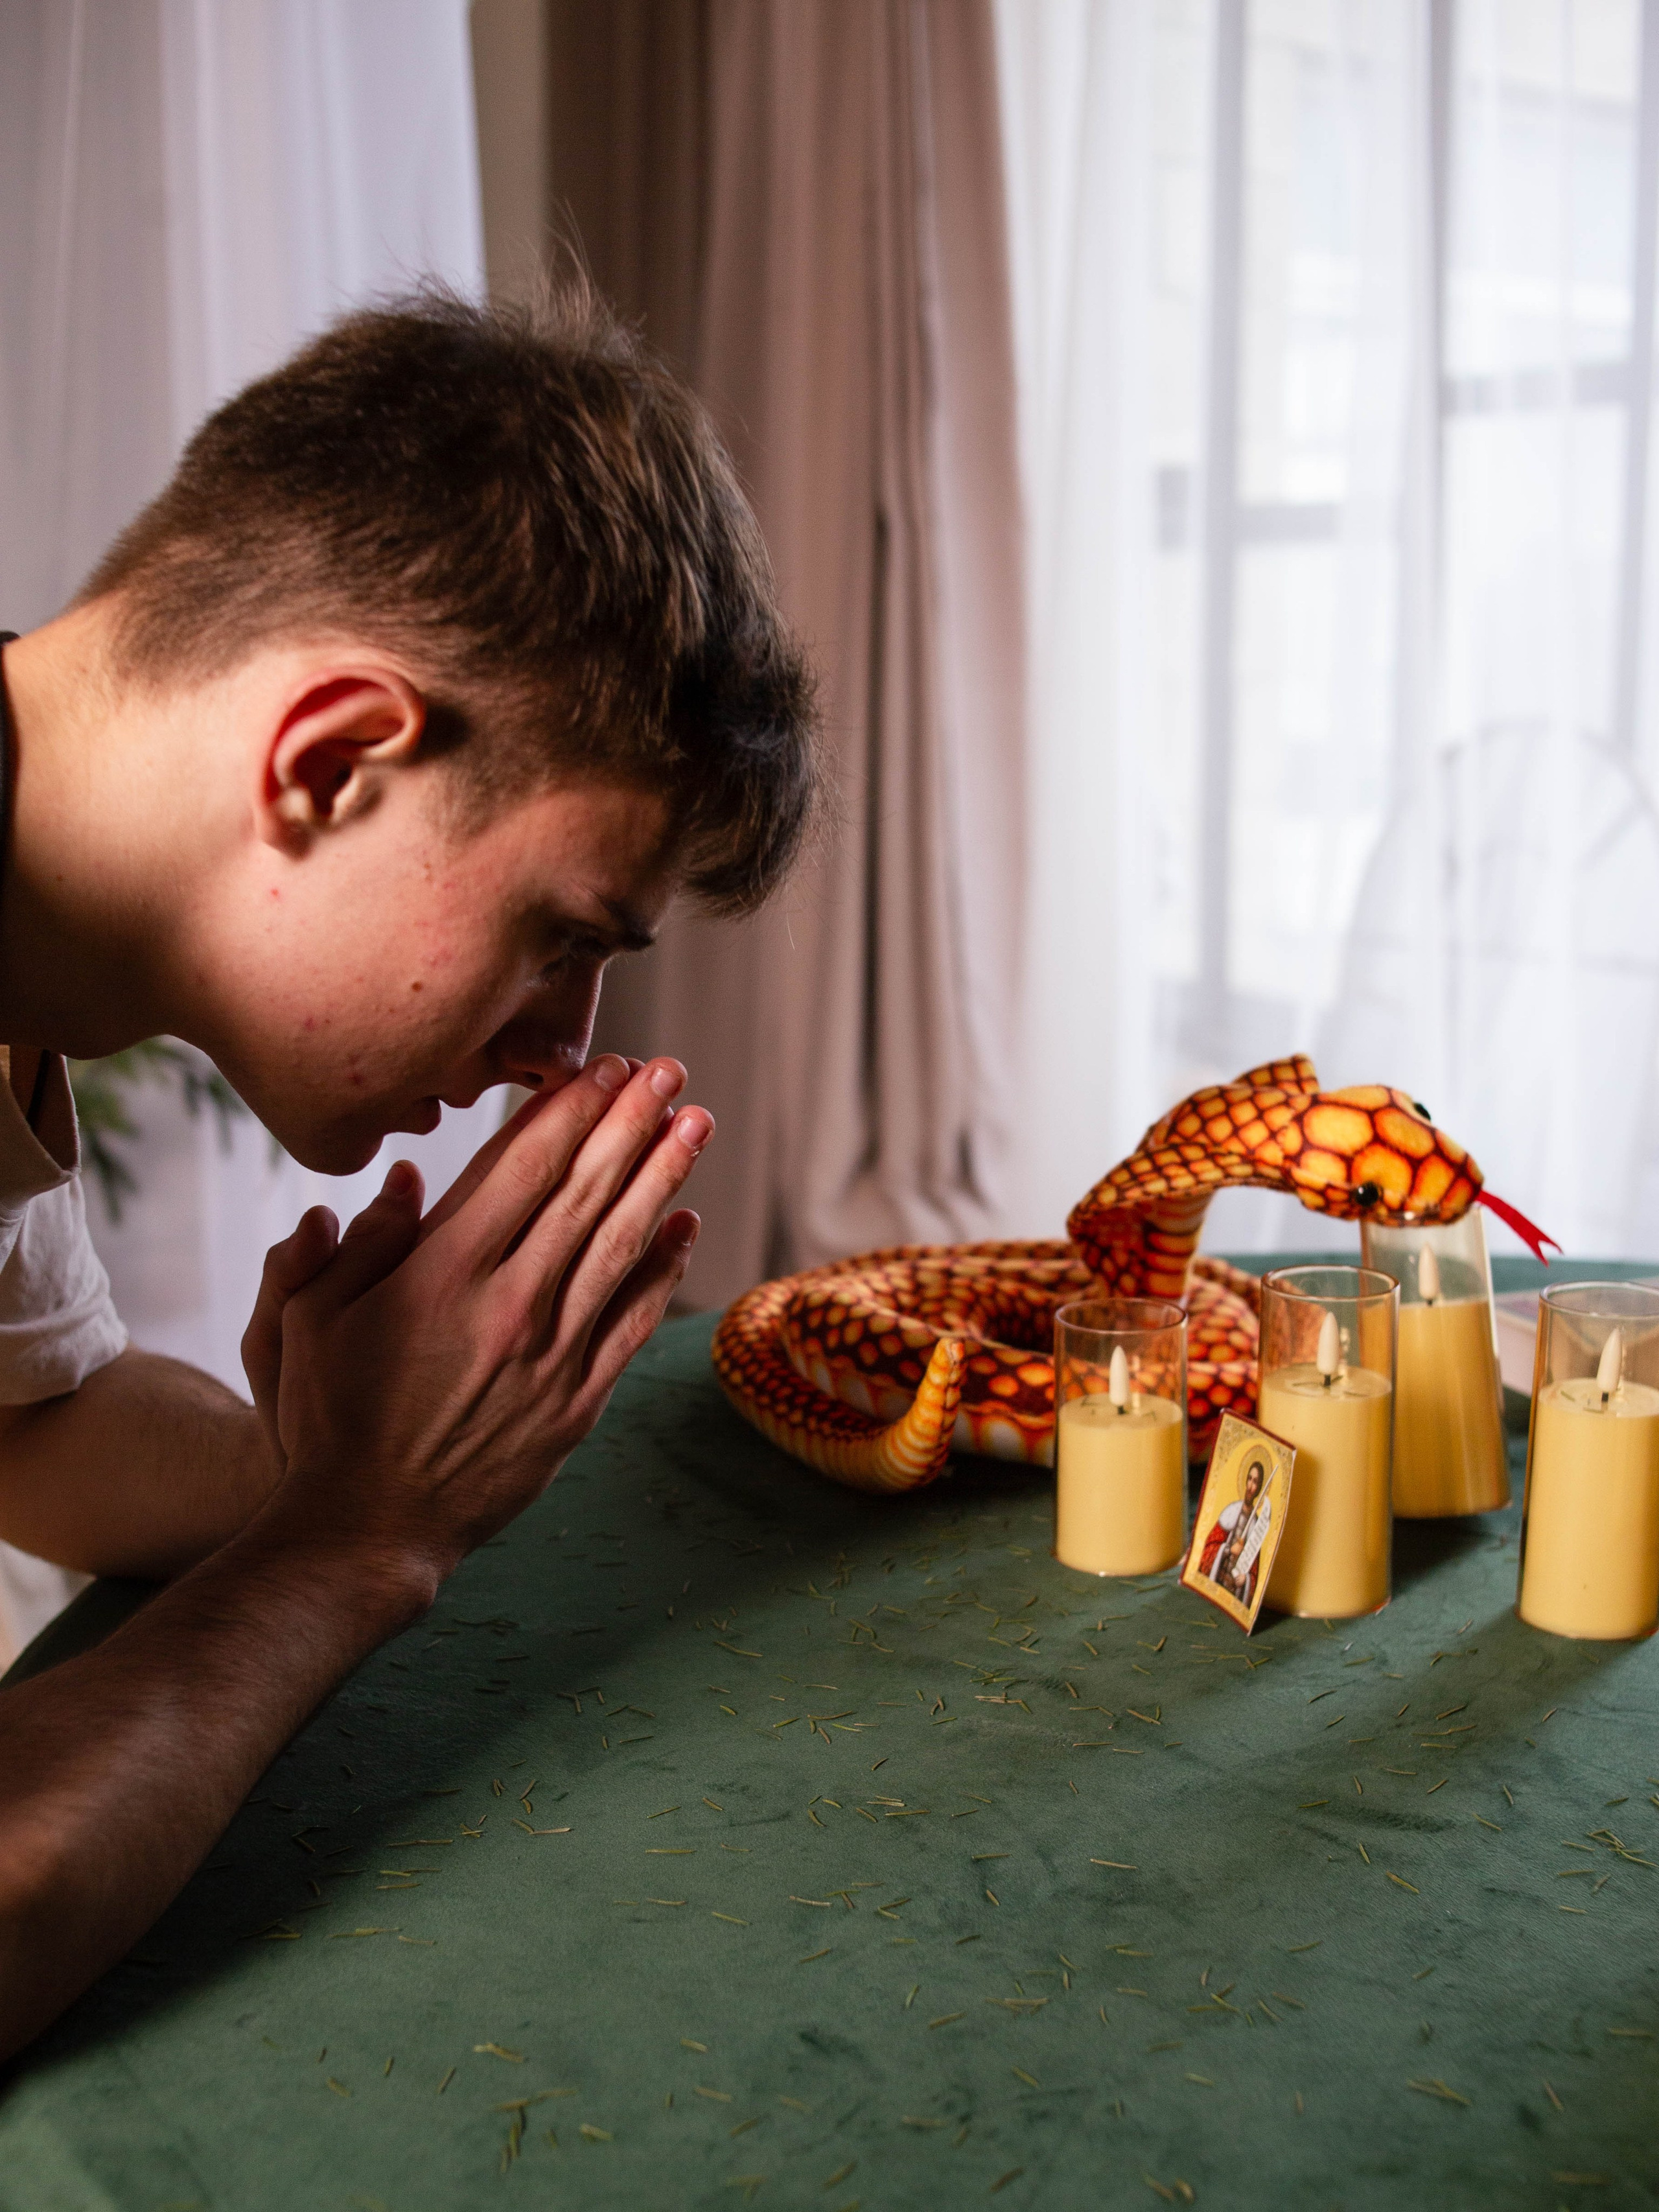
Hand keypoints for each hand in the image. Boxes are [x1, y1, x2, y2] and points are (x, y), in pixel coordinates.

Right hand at [244, 1056, 706, 1590]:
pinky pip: (633, 1321)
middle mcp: (508, 1304)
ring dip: (663, 1177)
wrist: (369, 1527)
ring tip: (696, 1123)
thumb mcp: (309, 1319)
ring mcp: (550, 1354)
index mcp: (440, 1273)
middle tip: (667, 1071)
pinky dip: (665, 1268)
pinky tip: (687, 1224)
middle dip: (631, 1122)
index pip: (523, 1167)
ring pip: (621, 1244)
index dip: (569, 1109)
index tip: (603, 1068)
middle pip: (585, 1191)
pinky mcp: (577, 1401)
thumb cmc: (329, 1417)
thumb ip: (357, 1244)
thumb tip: (405, 1180)